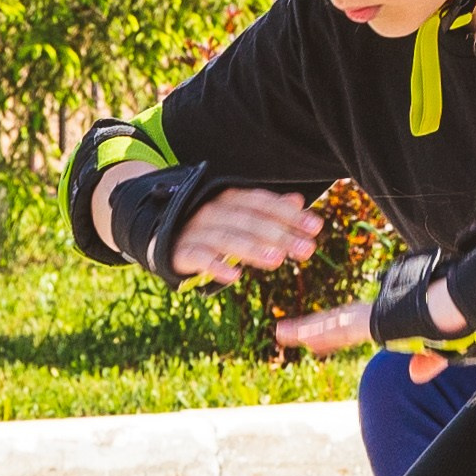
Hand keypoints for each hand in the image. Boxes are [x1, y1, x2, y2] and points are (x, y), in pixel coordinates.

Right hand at [168, 186, 324, 283]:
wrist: (158, 232)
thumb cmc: (209, 226)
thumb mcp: (238, 214)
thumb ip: (267, 210)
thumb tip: (298, 201)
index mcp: (230, 198)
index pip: (263, 203)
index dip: (290, 215)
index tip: (316, 227)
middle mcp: (214, 210)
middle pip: (250, 221)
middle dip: (280, 234)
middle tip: (307, 249)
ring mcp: (196, 230)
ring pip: (227, 238)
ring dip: (253, 249)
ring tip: (278, 262)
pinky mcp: (180, 251)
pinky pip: (199, 257)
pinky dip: (215, 265)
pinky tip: (234, 276)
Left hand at [275, 300, 455, 383]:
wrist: (462, 305)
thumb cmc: (458, 320)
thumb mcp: (444, 348)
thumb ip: (428, 362)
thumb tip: (415, 377)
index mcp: (391, 318)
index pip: (354, 325)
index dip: (332, 332)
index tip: (314, 340)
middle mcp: (378, 314)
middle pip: (337, 322)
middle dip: (313, 328)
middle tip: (287, 332)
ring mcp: (374, 316)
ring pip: (333, 324)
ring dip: (306, 329)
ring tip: (281, 333)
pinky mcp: (373, 321)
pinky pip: (340, 328)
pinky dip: (318, 331)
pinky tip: (299, 336)